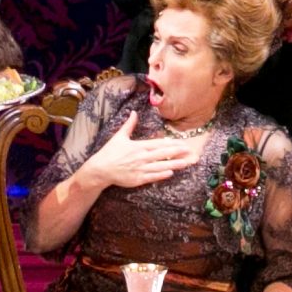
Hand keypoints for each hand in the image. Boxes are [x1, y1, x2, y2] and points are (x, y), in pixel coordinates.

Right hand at [84, 118, 204, 190]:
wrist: (100, 169)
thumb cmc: (109, 152)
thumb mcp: (119, 136)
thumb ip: (129, 125)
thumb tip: (134, 112)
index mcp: (138, 146)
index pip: (159, 144)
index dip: (172, 144)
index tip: (183, 143)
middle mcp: (141, 157)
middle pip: (163, 154)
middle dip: (178, 153)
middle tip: (190, 152)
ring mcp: (140, 169)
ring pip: (161, 166)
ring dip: (174, 164)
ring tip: (186, 163)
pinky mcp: (137, 179)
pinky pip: (152, 176)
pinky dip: (162, 174)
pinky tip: (171, 173)